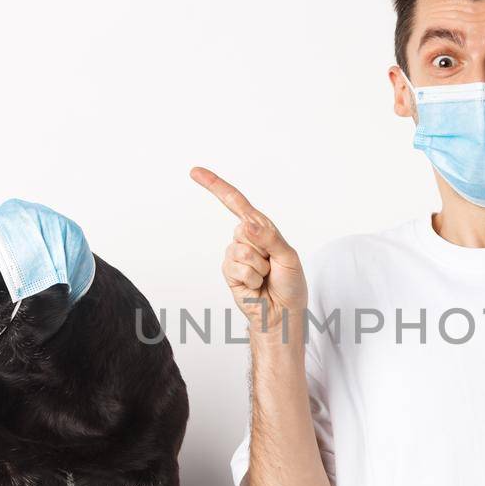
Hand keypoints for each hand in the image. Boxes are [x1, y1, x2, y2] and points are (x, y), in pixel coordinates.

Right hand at [191, 166, 307, 345]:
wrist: (282, 313)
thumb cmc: (290, 284)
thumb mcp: (288, 256)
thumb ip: (269, 237)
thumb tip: (245, 223)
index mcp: (262, 228)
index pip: (236, 202)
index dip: (216, 186)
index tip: (195, 172)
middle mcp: (246, 238)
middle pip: (243, 228)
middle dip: (263, 248)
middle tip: (272, 265)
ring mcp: (235, 255)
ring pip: (241, 250)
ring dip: (259, 267)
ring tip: (265, 276)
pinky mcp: (229, 272)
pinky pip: (237, 267)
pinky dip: (251, 278)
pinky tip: (256, 285)